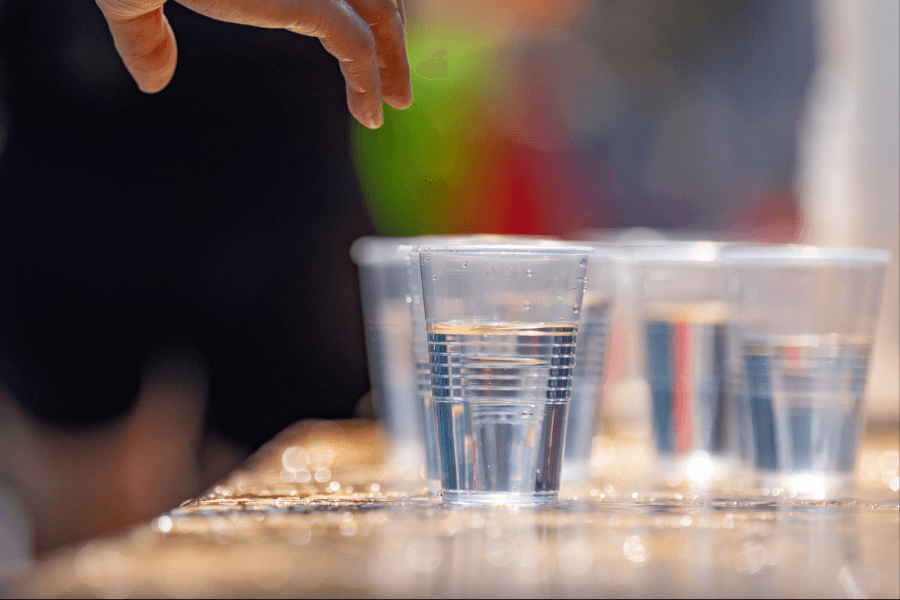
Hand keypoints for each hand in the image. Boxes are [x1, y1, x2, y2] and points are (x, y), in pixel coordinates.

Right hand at [94, 0, 411, 127]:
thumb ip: (145, 33)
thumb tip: (152, 84)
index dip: (357, 14)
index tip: (365, 57)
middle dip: (390, 34)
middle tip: (398, 85)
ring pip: (376, 9)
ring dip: (392, 57)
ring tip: (396, 102)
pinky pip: (352, 43)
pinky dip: (368, 80)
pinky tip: (371, 114)